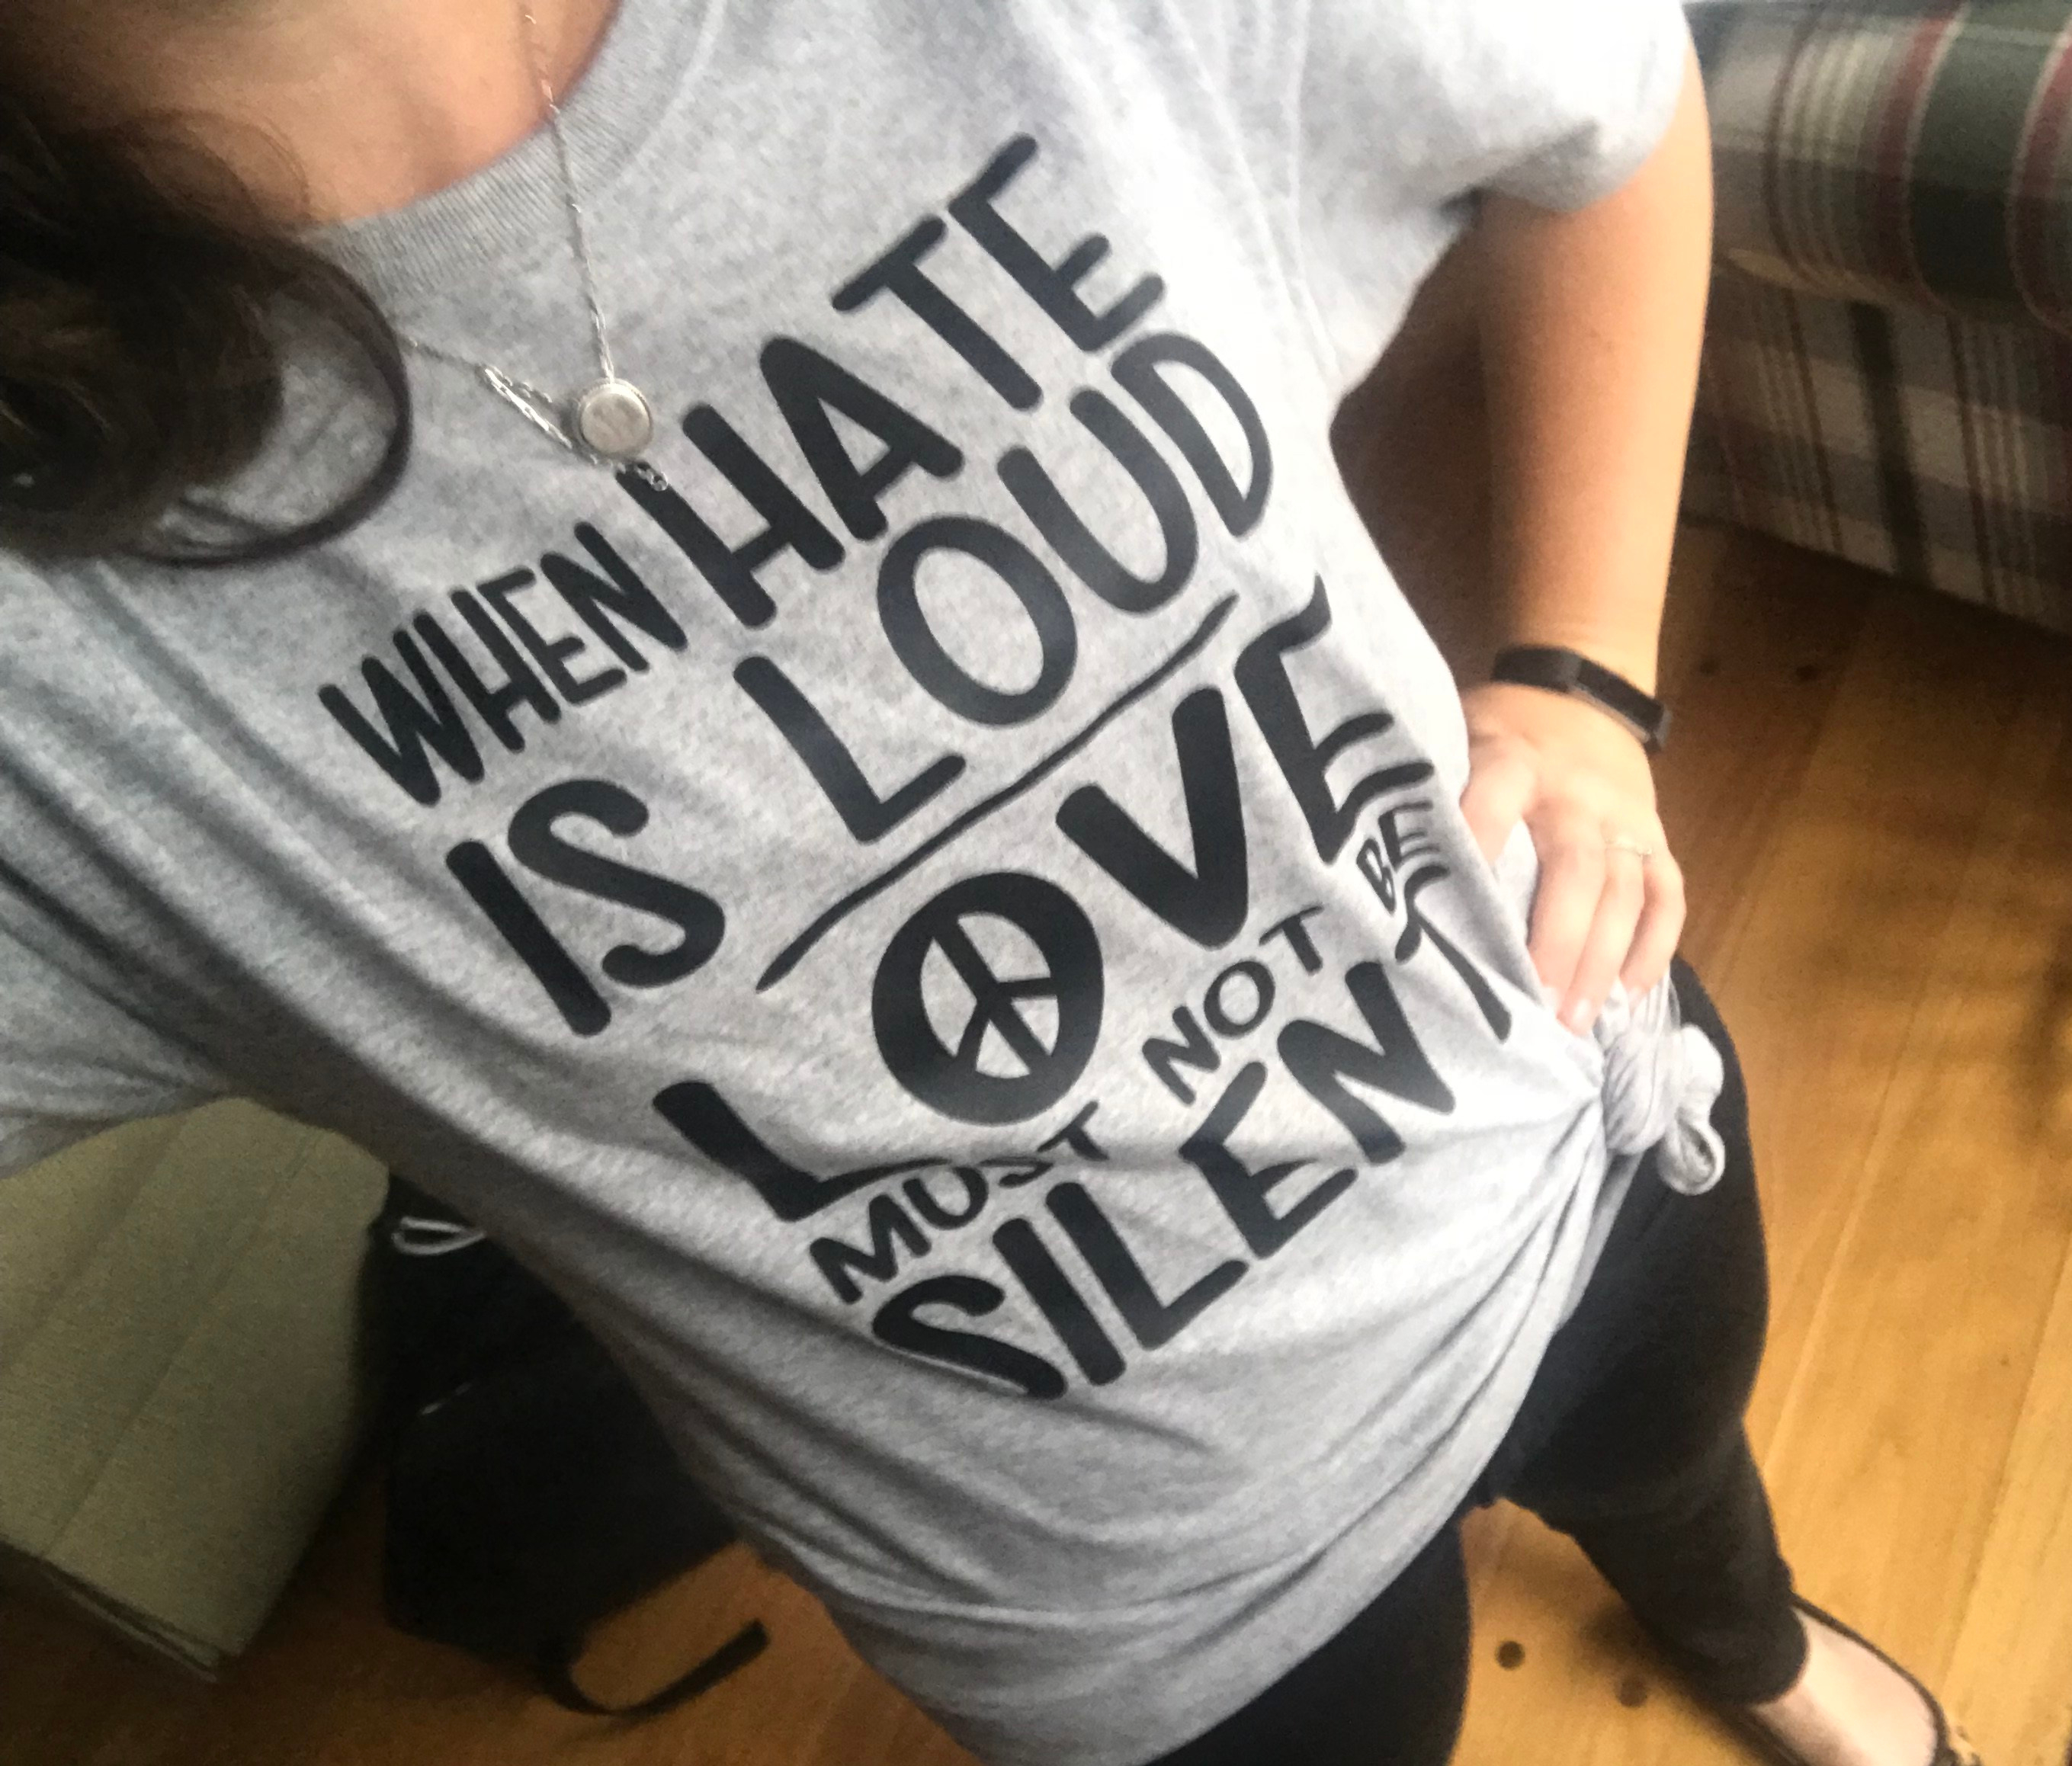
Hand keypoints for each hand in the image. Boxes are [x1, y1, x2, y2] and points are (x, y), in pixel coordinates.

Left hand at [1457, 682, 1684, 1033]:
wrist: (1580, 695)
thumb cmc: (1498, 734)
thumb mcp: (1458, 739)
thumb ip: (1436, 792)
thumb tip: (1381, 866)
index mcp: (1514, 761)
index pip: (1495, 799)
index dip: (1480, 845)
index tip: (1453, 912)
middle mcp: (1575, 795)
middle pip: (1575, 869)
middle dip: (1557, 941)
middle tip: (1535, 1004)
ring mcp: (1623, 819)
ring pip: (1624, 892)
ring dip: (1604, 961)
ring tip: (1577, 1022)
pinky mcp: (1657, 838)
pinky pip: (1667, 896)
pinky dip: (1654, 948)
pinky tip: (1630, 996)